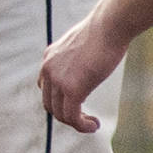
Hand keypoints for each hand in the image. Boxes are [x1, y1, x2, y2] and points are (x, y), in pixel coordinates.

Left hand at [38, 13, 128, 133]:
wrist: (107, 27)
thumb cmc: (102, 32)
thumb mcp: (81, 44)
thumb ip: (76, 58)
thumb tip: (85, 68)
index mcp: (49, 58)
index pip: (45, 88)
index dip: (59, 100)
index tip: (77, 105)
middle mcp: (48, 69)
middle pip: (49, 103)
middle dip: (66, 114)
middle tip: (85, 118)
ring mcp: (58, 79)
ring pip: (60, 113)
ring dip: (75, 123)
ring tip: (91, 124)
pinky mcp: (72, 89)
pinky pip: (72, 116)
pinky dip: (81, 126)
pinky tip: (93, 125)